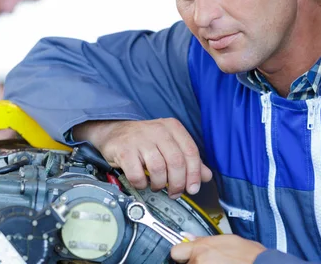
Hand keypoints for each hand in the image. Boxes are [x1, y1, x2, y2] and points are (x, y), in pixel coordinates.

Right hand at [73, 118, 211, 198]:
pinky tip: (143, 183)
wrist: (114, 132)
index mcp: (173, 128)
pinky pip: (138, 174)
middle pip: (176, 162)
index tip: (193, 188)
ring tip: (158, 186)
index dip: (194, 174)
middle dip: (178, 183)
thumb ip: (188, 159)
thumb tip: (206, 176)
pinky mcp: (124, 150)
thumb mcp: (169, 145)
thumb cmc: (145, 140)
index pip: (191, 152)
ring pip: (158, 169)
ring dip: (160, 184)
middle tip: (175, 193)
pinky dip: (142, 184)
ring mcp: (140, 139)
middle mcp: (158, 130)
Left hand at [171, 235, 265, 263]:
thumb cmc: (249, 255)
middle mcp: (199, 263)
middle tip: (209, 261)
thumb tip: (188, 237)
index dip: (182, 253)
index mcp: (202, 249)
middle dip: (194, 263)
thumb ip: (204, 240)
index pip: (176, 251)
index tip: (186, 255)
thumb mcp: (227, 239)